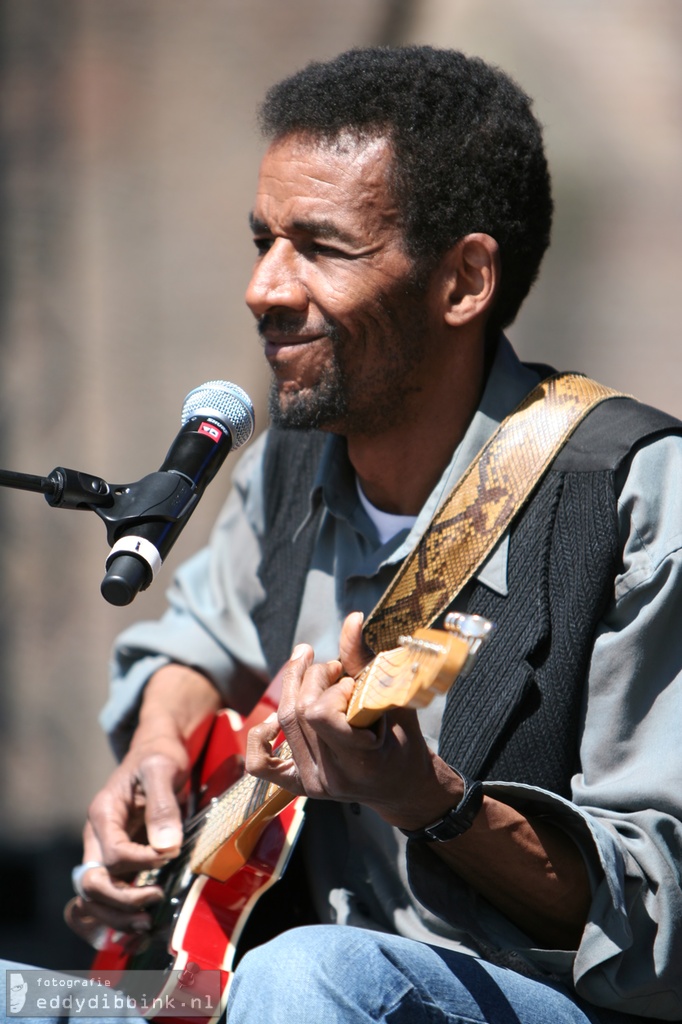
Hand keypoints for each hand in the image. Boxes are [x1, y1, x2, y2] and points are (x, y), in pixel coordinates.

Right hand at [65, 664, 221, 941]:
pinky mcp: (116, 858)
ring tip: (144, 924)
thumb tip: (166, 846)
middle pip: (92, 883)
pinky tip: (133, 925)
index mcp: (103, 813)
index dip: (140, 863)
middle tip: (152, 906)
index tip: (168, 856)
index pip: (113, 854)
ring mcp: (103, 848)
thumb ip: (163, 805)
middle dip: (120, 901)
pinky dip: (113, 914)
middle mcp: (97, 835)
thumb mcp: (162, 768)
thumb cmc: (159, 755)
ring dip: (115, 915)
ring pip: (93, 896)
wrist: (156, 750)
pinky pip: (105, 893)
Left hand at [245, 612, 462, 829]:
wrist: (402, 785)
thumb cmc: (405, 743)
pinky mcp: (297, 785)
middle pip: (297, 712)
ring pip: (282, 723)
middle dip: (314, 677)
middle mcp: (329, 777)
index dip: (333, 689)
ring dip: (296, 688)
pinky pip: (260, 762)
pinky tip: (275, 719)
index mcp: (359, 762)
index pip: (320, 714)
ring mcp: (311, 783)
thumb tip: (351, 619)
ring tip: (317, 676)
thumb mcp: (393, 700)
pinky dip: (261, 735)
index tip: (353, 684)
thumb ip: (366, 662)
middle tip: (336, 669)